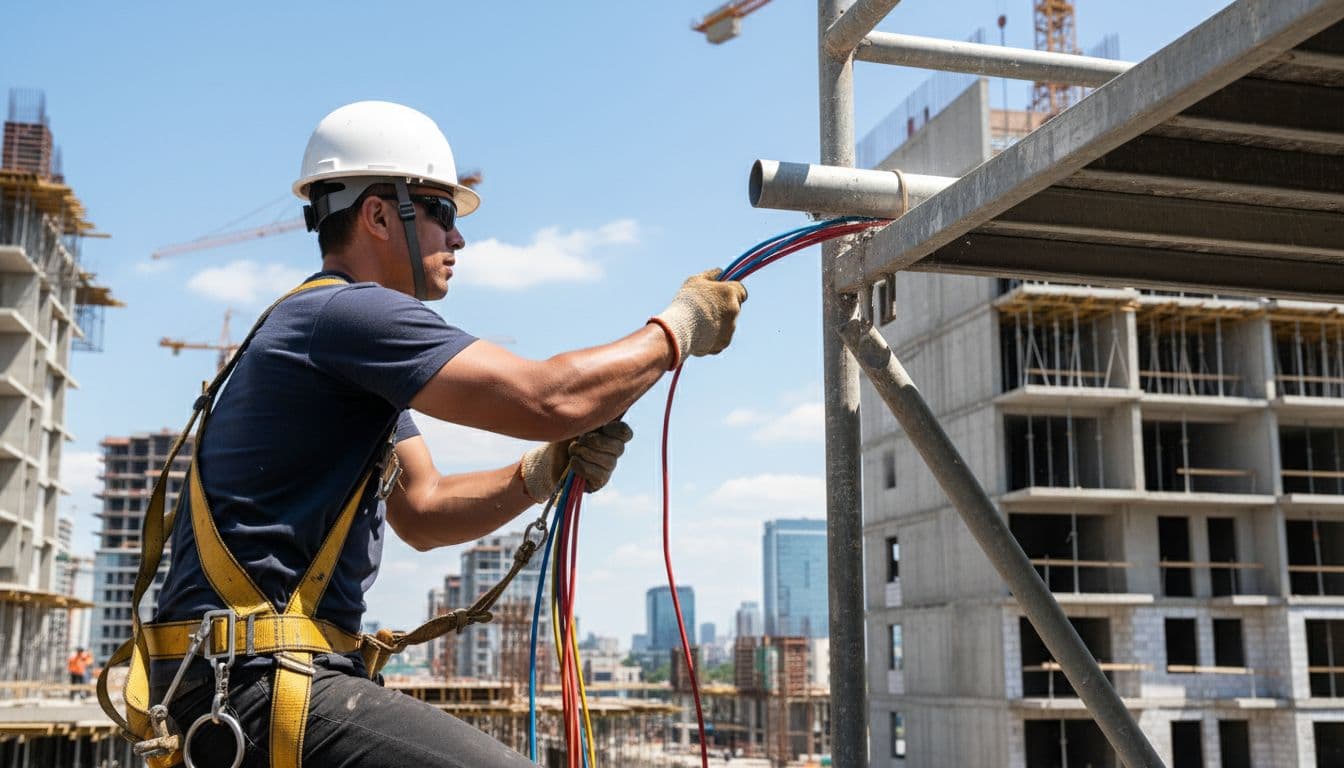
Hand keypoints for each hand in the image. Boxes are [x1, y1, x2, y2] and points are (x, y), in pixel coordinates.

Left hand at [519, 421, 634, 501]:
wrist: (547, 459)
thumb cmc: (563, 437)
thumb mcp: (576, 422)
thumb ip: (590, 417)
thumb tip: (599, 410)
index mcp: (611, 435)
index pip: (625, 433)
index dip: (615, 429)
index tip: (601, 427)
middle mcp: (613, 452)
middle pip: (617, 447)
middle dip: (594, 441)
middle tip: (578, 440)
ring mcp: (608, 468)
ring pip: (607, 461)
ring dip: (584, 453)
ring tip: (572, 451)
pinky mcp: (599, 482)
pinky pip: (597, 474)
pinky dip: (582, 466)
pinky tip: (572, 463)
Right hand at [650, 268, 747, 367]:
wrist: (681, 328)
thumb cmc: (688, 301)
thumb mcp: (695, 280)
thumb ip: (711, 274)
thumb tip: (720, 271)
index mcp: (730, 293)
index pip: (741, 291)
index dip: (732, 291)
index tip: (721, 293)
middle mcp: (734, 311)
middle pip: (734, 308)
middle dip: (723, 308)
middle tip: (706, 308)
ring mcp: (730, 329)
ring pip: (727, 324)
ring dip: (717, 322)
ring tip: (699, 322)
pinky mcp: (724, 343)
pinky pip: (720, 338)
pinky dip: (713, 336)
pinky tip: (699, 333)